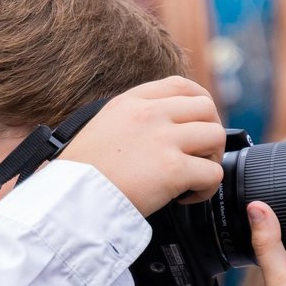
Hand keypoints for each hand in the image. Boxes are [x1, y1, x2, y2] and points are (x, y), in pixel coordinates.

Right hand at [59, 76, 225, 215]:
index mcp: (131, 102)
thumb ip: (131, 119)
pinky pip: (212, 173)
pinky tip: (186, 198)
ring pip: (215, 137)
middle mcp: (150, 115)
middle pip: (206, 108)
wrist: (69, 200)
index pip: (180, 85)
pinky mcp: (173, 170)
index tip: (196, 125)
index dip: (199, 104)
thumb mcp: (101, 126)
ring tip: (193, 177)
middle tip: (198, 156)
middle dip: (210, 132)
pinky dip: (206, 189)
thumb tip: (160, 128)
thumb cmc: (80, 174)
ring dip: (211, 159)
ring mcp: (163, 140)